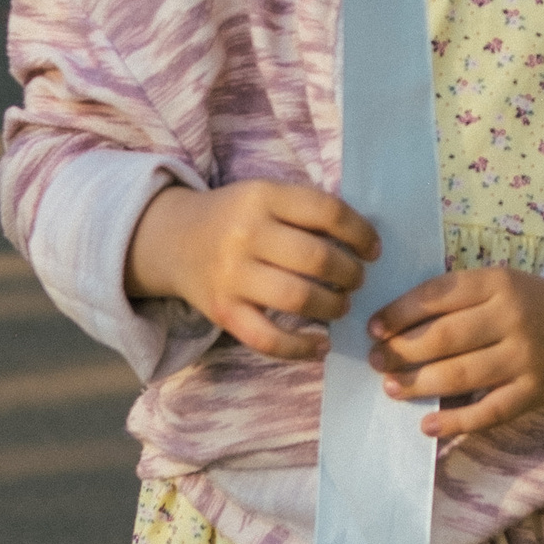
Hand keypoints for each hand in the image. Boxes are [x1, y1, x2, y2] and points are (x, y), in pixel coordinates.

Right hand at [125, 179, 378, 360]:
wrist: (171, 240)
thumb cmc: (235, 218)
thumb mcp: (265, 195)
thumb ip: (307, 210)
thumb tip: (364, 242)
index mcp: (262, 196)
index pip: (326, 212)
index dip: (360, 233)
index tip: (372, 249)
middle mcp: (245, 234)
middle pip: (317, 259)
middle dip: (351, 274)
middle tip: (356, 280)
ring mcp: (232, 276)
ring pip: (299, 299)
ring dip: (334, 307)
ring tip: (341, 305)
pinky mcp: (222, 312)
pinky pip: (268, 339)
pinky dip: (301, 348)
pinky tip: (321, 345)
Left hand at [369, 264, 543, 444]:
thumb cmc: (531, 305)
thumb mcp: (498, 284)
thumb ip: (455, 297)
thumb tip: (393, 325)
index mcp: (498, 283)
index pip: (437, 297)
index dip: (399, 314)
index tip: (373, 328)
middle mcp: (513, 318)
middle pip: (444, 337)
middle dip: (401, 352)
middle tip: (375, 362)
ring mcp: (525, 358)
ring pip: (460, 375)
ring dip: (418, 384)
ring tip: (391, 388)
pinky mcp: (534, 392)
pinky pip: (488, 412)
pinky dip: (455, 422)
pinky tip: (427, 425)